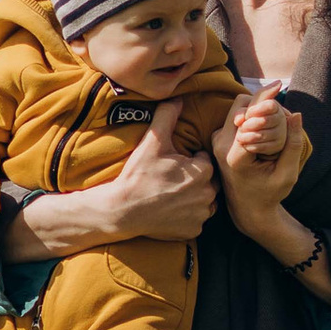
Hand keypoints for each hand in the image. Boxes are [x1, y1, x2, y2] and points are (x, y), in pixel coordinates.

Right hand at [11, 101, 214, 254]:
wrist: (122, 210)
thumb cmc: (138, 174)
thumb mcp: (152, 141)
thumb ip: (167, 116)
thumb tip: (177, 98)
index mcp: (203, 170)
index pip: (204, 160)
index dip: (188, 160)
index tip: (172, 164)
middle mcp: (208, 194)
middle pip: (207, 181)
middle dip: (193, 179)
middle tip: (170, 179)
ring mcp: (201, 215)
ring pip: (204, 201)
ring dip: (193, 197)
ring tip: (170, 194)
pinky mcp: (193, 231)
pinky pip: (195, 221)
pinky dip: (186, 216)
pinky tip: (169, 210)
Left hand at [215, 88, 310, 236]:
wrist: (247, 209)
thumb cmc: (270, 194)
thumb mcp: (288, 174)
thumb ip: (293, 145)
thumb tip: (296, 114)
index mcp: (235, 156)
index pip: (252, 117)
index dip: (270, 108)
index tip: (284, 100)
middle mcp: (220, 145)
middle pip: (243, 104)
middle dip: (265, 104)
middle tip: (285, 114)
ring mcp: (217, 140)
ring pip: (240, 106)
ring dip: (260, 108)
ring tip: (279, 124)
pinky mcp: (219, 138)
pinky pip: (238, 114)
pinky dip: (255, 115)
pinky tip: (268, 127)